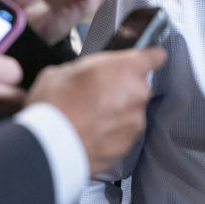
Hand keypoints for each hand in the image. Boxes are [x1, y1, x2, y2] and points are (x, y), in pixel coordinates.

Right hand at [26, 47, 165, 173]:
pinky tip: (90, 132)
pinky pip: (123, 134)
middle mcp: (137, 95)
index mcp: (126, 70)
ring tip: (89, 117)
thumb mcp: (65, 70)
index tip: (143, 60)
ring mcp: (134, 122)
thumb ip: (89, 68)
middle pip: (138, 86)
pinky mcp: (128, 146)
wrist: (50, 146)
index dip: (148, 58)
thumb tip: (90, 74)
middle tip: (96, 93)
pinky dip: (111, 133)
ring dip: (117, 112)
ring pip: (131, 111)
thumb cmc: (54, 105)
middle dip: (122, 88)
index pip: (154, 57)